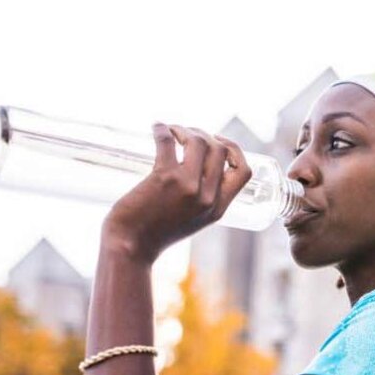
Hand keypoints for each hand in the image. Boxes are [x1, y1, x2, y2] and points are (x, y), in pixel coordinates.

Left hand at [102, 124, 253, 262]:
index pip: (243, 172)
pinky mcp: (164, 178)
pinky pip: (168, 141)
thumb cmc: (155, 233)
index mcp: (218, 209)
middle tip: (187, 135)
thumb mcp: (192, 221)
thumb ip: (200, 201)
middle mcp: (207, 197)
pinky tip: (157, 128)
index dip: (235, 150)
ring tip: (172, 132)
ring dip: (186, 129)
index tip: (218, 142)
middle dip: (206, 134)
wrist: (131, 247)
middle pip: (220, 150)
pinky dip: (162, 129)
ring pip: (199, 141)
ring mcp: (187, 186)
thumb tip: (195, 170)